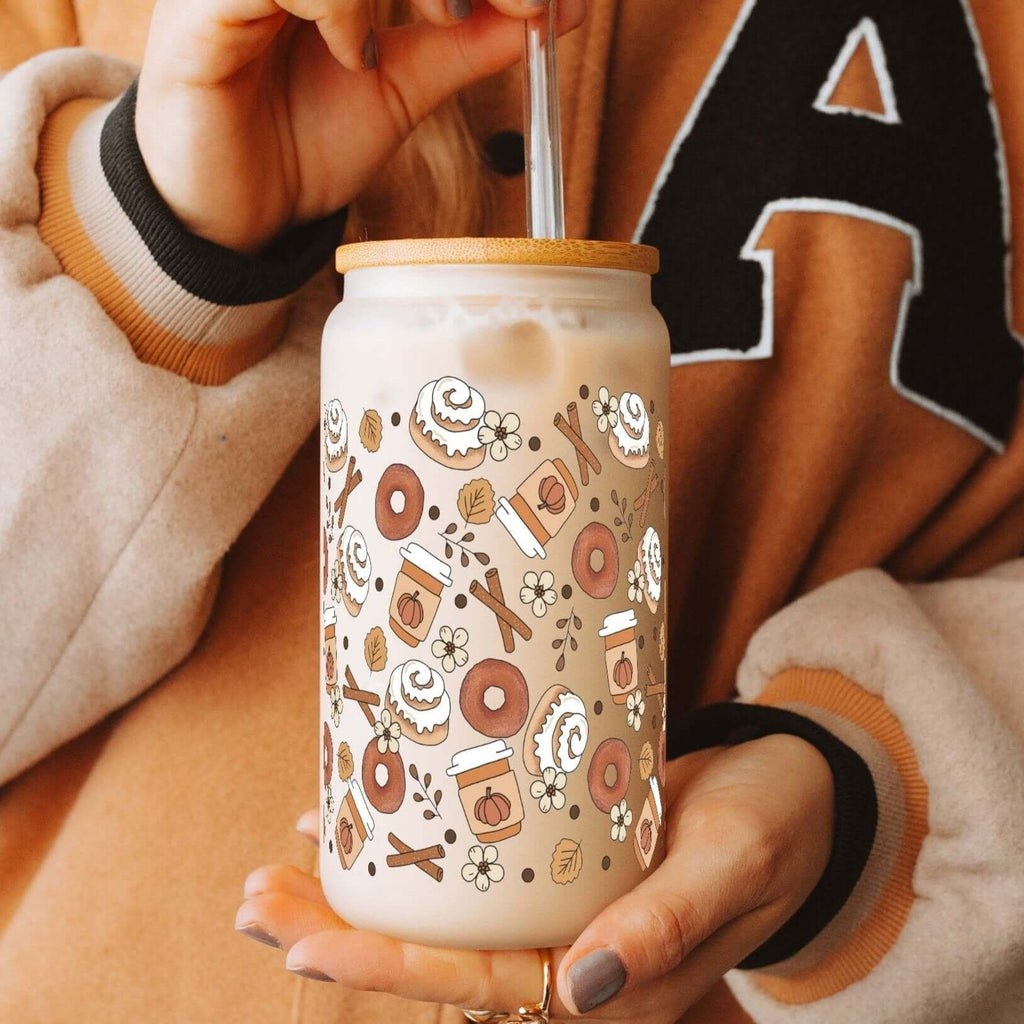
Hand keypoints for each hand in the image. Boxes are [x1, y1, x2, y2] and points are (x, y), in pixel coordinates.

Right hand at [136, 0, 583, 251]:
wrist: (243, 213)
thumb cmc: (307, 142)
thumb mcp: (405, 88)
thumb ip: (469, 42)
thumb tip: (560, 10)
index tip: (541, 2)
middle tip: (518, 5)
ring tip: (425, 30)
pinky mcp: (206, 7)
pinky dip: (339, 5)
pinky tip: (354, 55)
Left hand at [237, 734, 832, 1020]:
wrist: (798, 795)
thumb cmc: (776, 828)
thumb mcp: (734, 865)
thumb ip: (667, 928)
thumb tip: (580, 993)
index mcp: (609, 980)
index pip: (478, 988)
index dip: (388, 969)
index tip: (305, 947)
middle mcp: (568, 956)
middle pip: (436, 959)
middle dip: (340, 936)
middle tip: (255, 895)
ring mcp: (557, 911)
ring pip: (442, 916)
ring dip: (357, 895)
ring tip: (276, 866)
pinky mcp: (556, 864)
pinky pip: (472, 867)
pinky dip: (412, 845)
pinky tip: (354, 815)